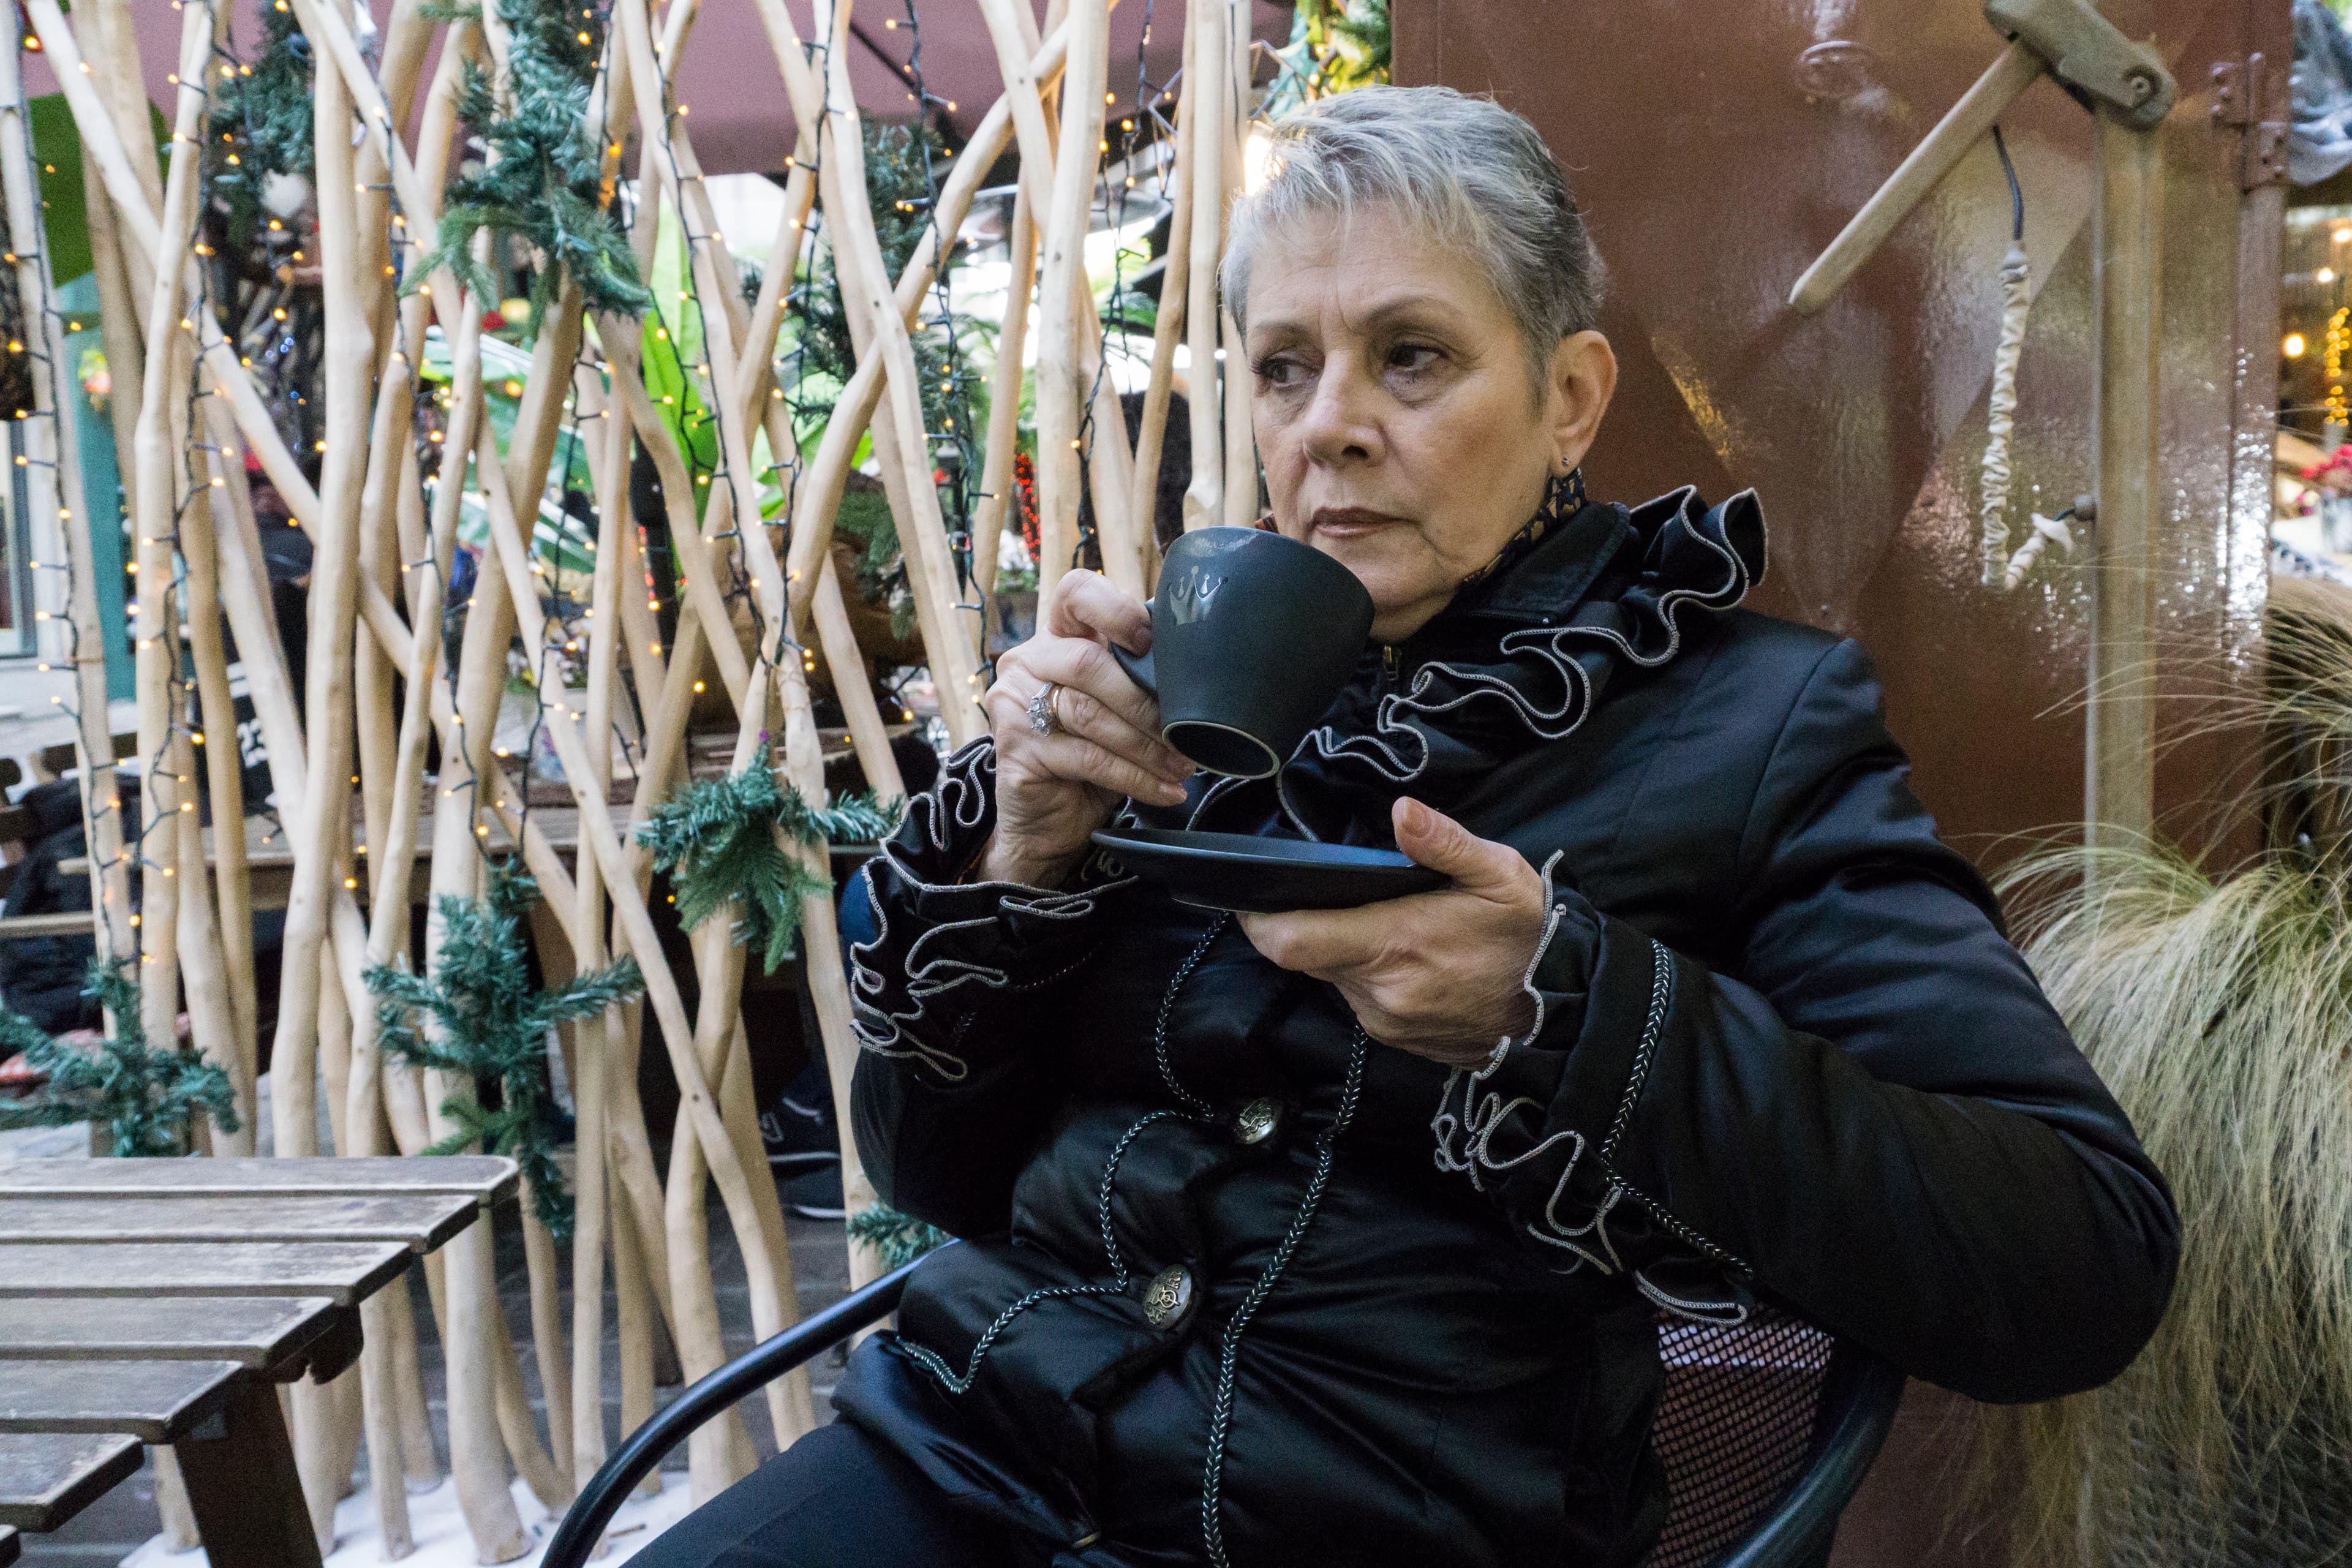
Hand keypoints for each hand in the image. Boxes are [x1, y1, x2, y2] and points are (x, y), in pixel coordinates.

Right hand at [978, 569, 1194, 887]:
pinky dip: (1135, 777)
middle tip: (1183, 734)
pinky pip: (1087, 757)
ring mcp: (1014, 705)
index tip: (1149, 641)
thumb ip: (1137, 680)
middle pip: (1087, 663)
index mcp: (1057, 638)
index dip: (1115, 609)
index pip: (1077, 593)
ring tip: (1182, 766)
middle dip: (1143, 702)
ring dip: (1146, 746)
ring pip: (1089, 714)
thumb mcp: (1116, 709)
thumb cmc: (1091, 758)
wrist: (1049, 822)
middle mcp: (1027, 662)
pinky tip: (1165, 790)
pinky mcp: (1014, 750)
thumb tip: (1199, 677)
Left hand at [1239, 798, 1547, 1066]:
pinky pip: (1358, 997)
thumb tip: (1401, 811)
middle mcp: (1378, 991)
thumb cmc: (1529, 937)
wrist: (1563, 1011)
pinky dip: (1366, 972)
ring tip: (1382, 920)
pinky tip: (1402, 954)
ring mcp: (1385, 1020)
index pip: (1290, 941)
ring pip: (1331, 976)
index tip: (1252, 893)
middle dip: (1307, 921)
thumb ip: (1444, 843)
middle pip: (1304, 955)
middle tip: (1331, 890)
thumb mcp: (1500, 876)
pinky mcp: (1395, 1037)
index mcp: (1393, 945)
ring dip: (1342, 948)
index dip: (1259, 918)